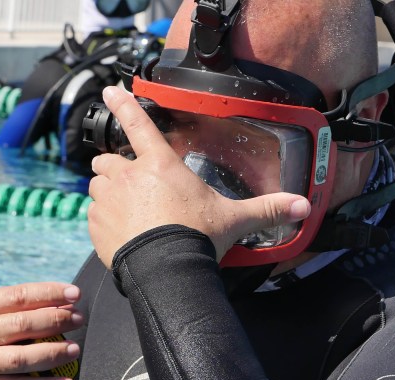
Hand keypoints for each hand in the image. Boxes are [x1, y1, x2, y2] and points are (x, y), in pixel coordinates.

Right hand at [0, 282, 83, 379]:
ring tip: (74, 349)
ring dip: (53, 353)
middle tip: (78, 319)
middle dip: (55, 321)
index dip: (49, 293)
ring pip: (21, 359)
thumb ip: (16, 306)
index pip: (17, 296)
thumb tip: (62, 305)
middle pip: (21, 325)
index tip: (74, 293)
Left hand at [88, 86, 311, 266]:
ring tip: (124, 209)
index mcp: (160, 165)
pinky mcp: (96, 225)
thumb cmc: (198, 239)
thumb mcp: (234, 220)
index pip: (137, 124)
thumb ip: (266, 210)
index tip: (109, 92)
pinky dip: (102, 220)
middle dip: (114, 168)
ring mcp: (108, 200)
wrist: (167, 272)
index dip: (122, 104)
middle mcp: (129, 176)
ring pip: (96, 186)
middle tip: (131, 185)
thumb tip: (303, 207)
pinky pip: (92, 215)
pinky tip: (120, 232)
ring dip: (106, 192)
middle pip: (108, 160)